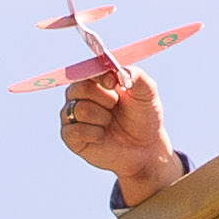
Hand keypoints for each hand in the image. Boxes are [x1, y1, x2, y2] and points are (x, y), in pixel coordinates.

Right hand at [57, 65, 183, 208]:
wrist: (144, 147)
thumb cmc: (143, 116)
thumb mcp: (147, 92)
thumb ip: (136, 76)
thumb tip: (119, 70)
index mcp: (95, 80)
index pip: (88, 70)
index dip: (100, 76)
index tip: (114, 84)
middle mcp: (79, 95)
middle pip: (80, 88)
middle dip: (104, 98)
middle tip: (115, 106)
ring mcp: (72, 115)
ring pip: (80, 109)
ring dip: (102, 117)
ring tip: (110, 122)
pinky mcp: (70, 136)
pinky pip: (76, 130)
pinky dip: (94, 133)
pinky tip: (102, 136)